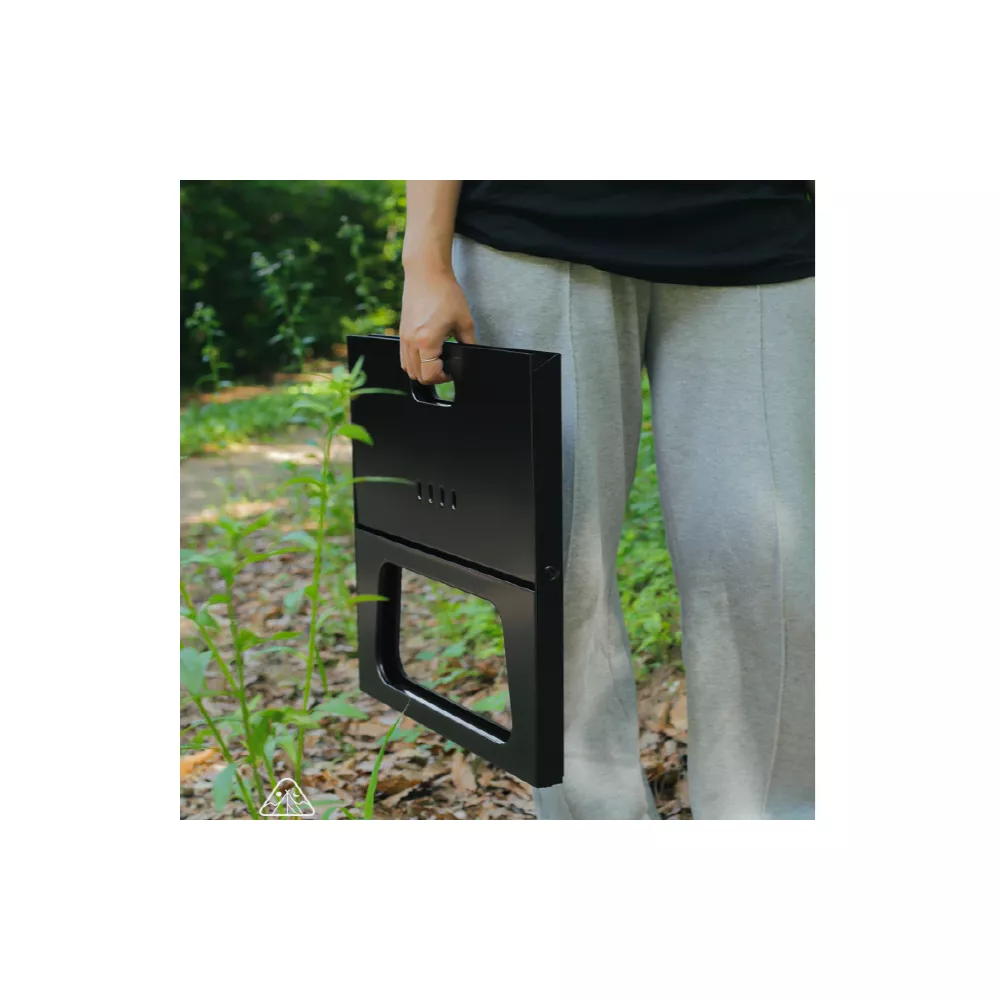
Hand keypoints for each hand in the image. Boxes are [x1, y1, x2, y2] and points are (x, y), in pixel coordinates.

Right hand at [399, 264, 475, 383]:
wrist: (427, 272)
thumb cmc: (445, 292)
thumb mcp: (465, 321)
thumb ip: (469, 343)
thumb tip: (471, 356)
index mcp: (427, 342)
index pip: (430, 375)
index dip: (443, 378)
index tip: (452, 371)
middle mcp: (411, 342)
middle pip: (417, 376)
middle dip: (433, 376)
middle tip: (446, 367)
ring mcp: (404, 337)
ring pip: (408, 368)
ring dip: (422, 369)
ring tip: (437, 360)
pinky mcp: (401, 331)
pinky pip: (403, 356)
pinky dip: (414, 360)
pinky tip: (426, 352)